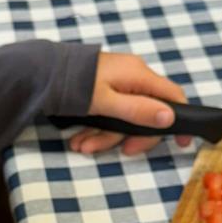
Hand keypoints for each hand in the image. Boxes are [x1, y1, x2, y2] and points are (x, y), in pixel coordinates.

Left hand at [68, 51, 191, 156]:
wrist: (41, 71)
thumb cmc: (74, 84)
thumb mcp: (107, 102)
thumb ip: (138, 110)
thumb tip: (170, 117)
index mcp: (139, 75)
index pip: (173, 96)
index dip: (180, 120)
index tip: (180, 143)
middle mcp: (133, 77)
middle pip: (147, 113)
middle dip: (129, 135)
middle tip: (121, 151)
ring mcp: (118, 83)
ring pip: (124, 117)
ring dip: (105, 136)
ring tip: (82, 146)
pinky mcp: (104, 89)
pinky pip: (110, 113)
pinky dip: (97, 128)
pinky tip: (80, 139)